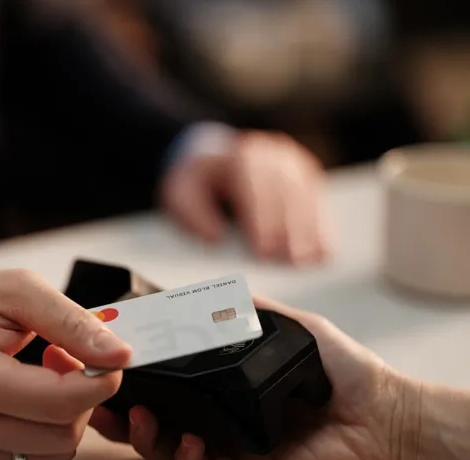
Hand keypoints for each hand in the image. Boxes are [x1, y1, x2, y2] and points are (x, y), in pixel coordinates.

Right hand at [0, 269, 130, 459]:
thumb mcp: (20, 291)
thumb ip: (73, 323)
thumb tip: (119, 355)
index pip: (60, 402)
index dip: (101, 380)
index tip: (111, 356)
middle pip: (62, 433)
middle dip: (83, 395)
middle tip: (66, 356)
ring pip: (53, 451)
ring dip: (66, 413)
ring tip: (47, 372)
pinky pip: (34, 458)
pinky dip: (47, 428)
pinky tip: (32, 394)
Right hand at [101, 296, 416, 459]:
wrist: (382, 414)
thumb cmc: (343, 370)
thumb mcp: (295, 327)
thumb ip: (257, 310)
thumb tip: (219, 291)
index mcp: (227, 383)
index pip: (173, 382)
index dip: (141, 379)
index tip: (115, 368)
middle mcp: (222, 413)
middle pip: (160, 418)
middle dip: (126, 414)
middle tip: (106, 404)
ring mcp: (231, 443)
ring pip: (172, 448)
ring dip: (148, 437)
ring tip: (141, 419)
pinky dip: (189, 459)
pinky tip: (189, 443)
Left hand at [160, 129, 328, 265]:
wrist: (213, 159)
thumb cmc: (198, 182)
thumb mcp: (180, 192)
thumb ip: (192, 213)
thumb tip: (214, 238)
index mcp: (241, 155)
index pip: (254, 186)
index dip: (261, 220)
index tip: (264, 252)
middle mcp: (272, 153)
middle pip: (286, 191)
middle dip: (290, 228)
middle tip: (292, 261)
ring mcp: (294, 163)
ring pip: (307, 197)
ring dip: (310, 231)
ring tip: (310, 261)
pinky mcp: (307, 177)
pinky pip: (318, 202)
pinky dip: (321, 227)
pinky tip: (323, 252)